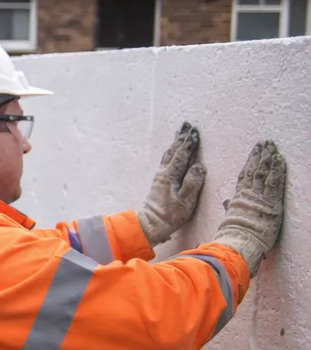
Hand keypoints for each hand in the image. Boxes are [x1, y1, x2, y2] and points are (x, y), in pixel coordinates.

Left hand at [136, 122, 206, 246]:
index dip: (189, 143)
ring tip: (181, 132)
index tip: (195, 132)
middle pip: (173, 151)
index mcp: (170, 176)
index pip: (182, 155)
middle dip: (181, 138)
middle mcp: (163, 172)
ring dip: (176, 143)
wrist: (150, 224)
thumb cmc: (170, 215)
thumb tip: (199, 166)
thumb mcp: (186, 201)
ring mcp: (160, 176)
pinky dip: (172, 152)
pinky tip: (173, 151)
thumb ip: (192, 183)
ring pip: (169, 154)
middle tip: (187, 124)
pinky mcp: (159, 181)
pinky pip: (167, 160)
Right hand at [214, 140, 287, 276]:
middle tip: (265, 143)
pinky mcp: (271, 202)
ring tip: (272, 147)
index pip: (245, 176)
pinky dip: (277, 170)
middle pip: (254, 170)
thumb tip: (228, 202)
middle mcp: (249, 195)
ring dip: (268, 159)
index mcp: (239, 199)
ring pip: (264, 173)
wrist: (239, 242)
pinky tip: (279, 160)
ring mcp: (260, 197)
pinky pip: (274, 182)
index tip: (254, 152)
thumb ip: (231, 208)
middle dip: (260, 156)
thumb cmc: (234, 236)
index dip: (250, 162)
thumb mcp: (231, 219)